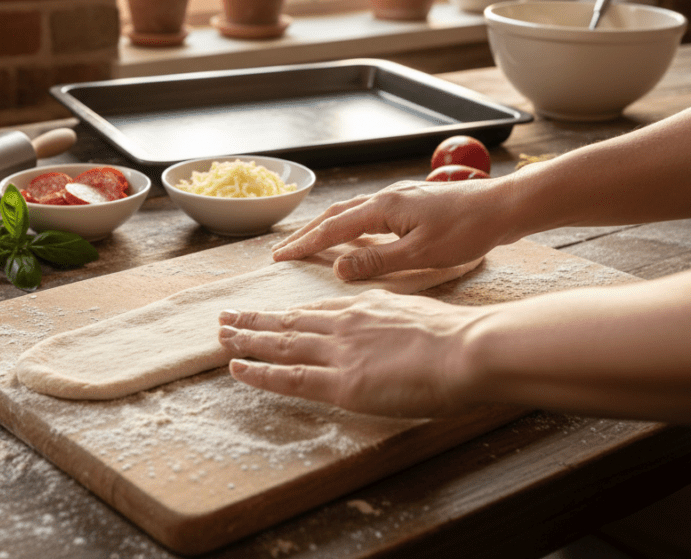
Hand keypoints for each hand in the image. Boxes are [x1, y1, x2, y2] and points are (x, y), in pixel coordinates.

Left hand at [218, 291, 487, 417]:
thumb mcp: (422, 315)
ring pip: (281, 343)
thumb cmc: (461, 338)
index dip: (288, 313)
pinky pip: (289, 378)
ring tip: (220, 336)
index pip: (317, 312)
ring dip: (246, 339)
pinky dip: (258, 373)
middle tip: (227, 317)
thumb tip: (395, 329)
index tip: (270, 313)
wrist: (470, 349)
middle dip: (255, 320)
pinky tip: (236, 369)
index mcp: (367, 307)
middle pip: (289, 321)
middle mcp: (346, 324)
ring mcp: (340, 352)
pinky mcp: (342, 383)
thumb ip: (398, 321)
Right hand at [272, 179, 513, 279]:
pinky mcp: (412, 202)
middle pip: (336, 216)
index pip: (332, 229)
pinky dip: (351, 225)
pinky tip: (356, 237)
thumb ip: (378, 261)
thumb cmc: (468, 231)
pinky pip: (369, 213)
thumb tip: (339, 269)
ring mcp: (399, 197)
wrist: (504, 206)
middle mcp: (386, 197)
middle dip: (308, 234)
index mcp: (383, 208)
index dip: (304, 245)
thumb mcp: (421, 254)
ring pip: (352, 212)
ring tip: (310, 243)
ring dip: (328, 228)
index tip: (280, 257)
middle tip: (284, 251)